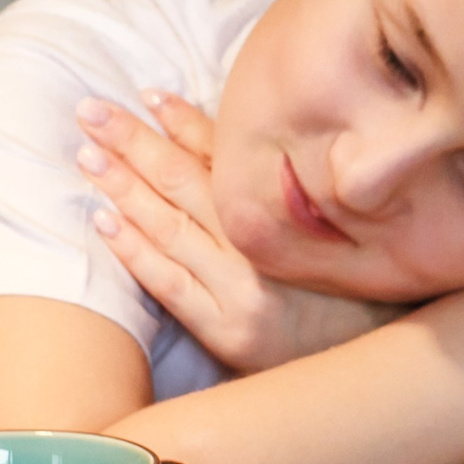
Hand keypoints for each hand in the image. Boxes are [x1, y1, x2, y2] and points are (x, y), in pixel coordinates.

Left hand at [76, 93, 399, 372]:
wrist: (375, 369)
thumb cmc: (357, 301)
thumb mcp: (335, 239)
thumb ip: (289, 197)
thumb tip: (234, 150)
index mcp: (292, 215)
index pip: (228, 158)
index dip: (186, 122)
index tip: (149, 95)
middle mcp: (267, 246)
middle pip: (190, 183)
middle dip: (137, 142)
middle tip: (93, 110)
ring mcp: (244, 291)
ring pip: (173, 227)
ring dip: (125, 185)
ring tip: (88, 153)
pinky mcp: (229, 332)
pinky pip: (171, 284)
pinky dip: (136, 250)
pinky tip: (105, 220)